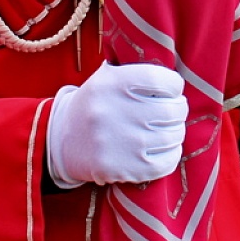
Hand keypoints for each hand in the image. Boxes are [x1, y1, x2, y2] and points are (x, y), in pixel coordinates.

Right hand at [46, 62, 188, 187]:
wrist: (62, 141)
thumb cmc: (97, 105)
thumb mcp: (108, 77)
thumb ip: (139, 71)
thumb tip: (177, 79)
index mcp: (112, 83)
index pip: (164, 80)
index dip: (174, 85)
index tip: (170, 90)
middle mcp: (114, 111)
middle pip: (173, 110)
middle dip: (178, 110)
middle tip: (171, 111)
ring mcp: (120, 142)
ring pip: (173, 136)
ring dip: (175, 132)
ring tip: (164, 129)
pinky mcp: (123, 168)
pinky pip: (167, 162)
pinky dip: (171, 154)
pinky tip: (162, 148)